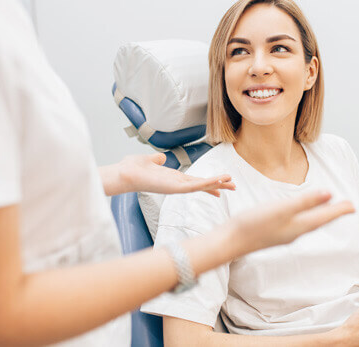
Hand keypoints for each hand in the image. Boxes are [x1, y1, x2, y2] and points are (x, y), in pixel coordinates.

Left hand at [99, 153, 234, 195]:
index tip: (221, 184)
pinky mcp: (174, 188)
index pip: (195, 181)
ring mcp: (176, 187)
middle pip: (202, 185)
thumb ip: (157, 159)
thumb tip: (161, 157)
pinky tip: (217, 181)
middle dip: (218, 185)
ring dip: (216, 184)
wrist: (124, 173)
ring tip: (231, 183)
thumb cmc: (133, 168)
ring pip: (201, 186)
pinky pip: (194, 186)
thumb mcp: (149, 160)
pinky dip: (207, 184)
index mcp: (173, 178)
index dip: (209, 182)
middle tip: (234, 187)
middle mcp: (176, 184)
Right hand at [228, 191, 354, 253]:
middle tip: (347, 207)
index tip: (354, 206)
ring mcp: (284, 234)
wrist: (231, 241)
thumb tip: (329, 194)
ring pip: (309, 223)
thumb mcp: (282, 209)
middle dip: (333, 213)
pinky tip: (300, 216)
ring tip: (328, 210)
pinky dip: (306, 217)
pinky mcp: (274, 233)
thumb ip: (306, 202)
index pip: (325, 217)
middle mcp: (295, 232)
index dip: (340, 210)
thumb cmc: (254, 224)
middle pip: (320, 221)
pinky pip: (297, 224)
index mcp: (299, 226)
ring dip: (320, 216)